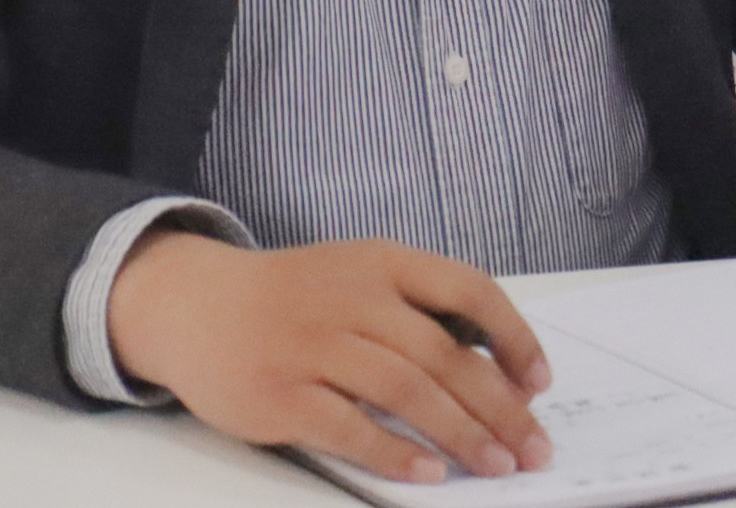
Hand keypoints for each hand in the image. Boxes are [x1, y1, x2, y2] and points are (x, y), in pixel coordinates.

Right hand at [107, 232, 555, 485]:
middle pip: (444, 353)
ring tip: (495, 465)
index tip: (541, 382)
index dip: (513, 337)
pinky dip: (394, 451)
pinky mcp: (280, 393)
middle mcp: (352, 297)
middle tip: (533, 446)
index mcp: (381, 262)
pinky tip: (428, 473)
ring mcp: (313, 344)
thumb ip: (415, 311)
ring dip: (461, 432)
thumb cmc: (293, 297)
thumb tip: (495, 371)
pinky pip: (349, 427)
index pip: (468, 289)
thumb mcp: (357, 276)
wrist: (194, 303)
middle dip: (499, 406)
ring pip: (406, 389)